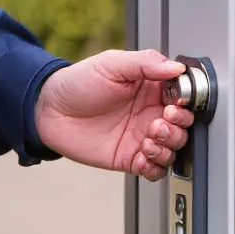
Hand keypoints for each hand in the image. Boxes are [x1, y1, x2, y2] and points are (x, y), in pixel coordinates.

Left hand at [32, 49, 193, 180]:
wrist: (49, 110)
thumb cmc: (78, 83)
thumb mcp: (112, 64)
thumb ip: (145, 63)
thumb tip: (176, 68)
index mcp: (151, 88)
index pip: (182, 96)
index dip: (185, 101)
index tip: (177, 102)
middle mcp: (150, 113)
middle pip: (183, 125)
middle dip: (178, 125)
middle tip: (160, 121)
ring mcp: (141, 137)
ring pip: (173, 148)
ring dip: (168, 145)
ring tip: (149, 137)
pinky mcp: (130, 158)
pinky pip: (154, 170)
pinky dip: (155, 166)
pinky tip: (141, 155)